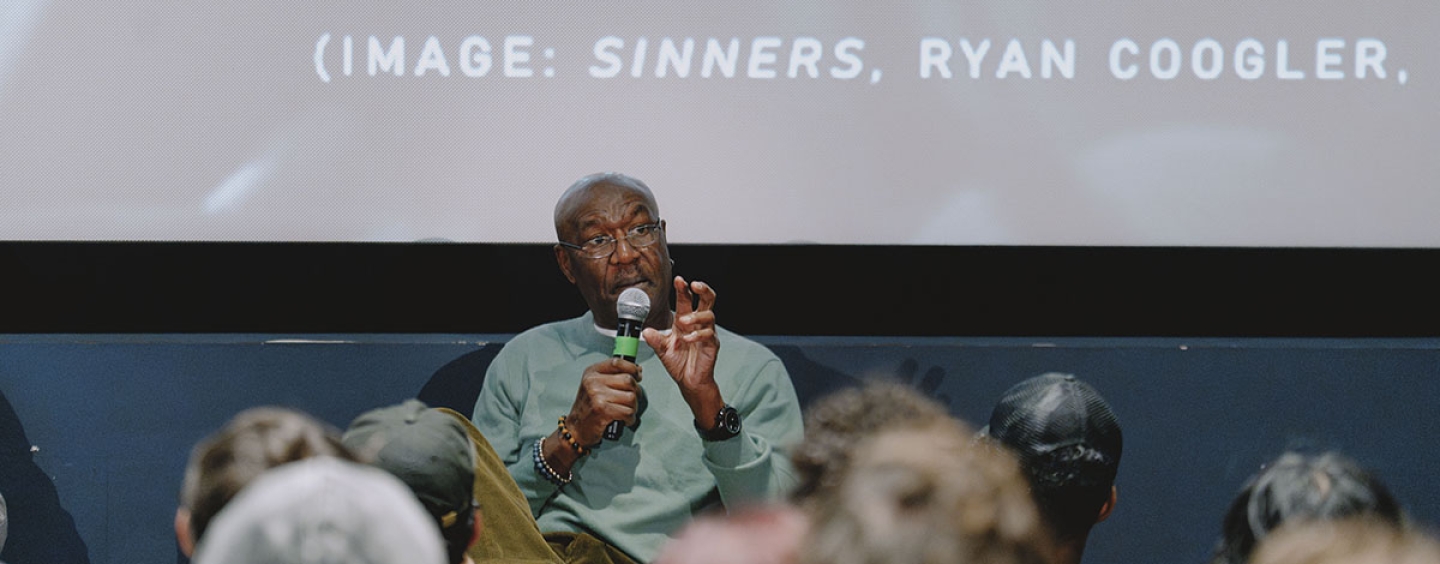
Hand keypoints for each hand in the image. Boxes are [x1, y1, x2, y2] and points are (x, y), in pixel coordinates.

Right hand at [566, 357, 642, 445]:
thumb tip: (638, 370)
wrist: (576, 428)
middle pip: (628, 380)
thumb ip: (615, 376)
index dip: (632, 368)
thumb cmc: (589, 407)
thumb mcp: (596, 385)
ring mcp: (597, 396)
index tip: (637, 375)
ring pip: (631, 397)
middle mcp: (593, 382)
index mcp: (592, 373)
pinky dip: (630, 418)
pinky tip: (625, 419)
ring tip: (627, 411)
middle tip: (631, 400)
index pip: (617, 362)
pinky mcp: (602, 410)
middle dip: (636, 391)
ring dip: (633, 407)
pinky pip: (628, 412)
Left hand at [643, 276, 723, 418]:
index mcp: (686, 320)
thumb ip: (655, 340)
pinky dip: (698, 334)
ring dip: (695, 315)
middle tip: (694, 285)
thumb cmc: (679, 363)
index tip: (678, 279)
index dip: (683, 289)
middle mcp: (698, 324)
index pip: (687, 300)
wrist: (689, 381)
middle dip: (702, 289)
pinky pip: (709, 334)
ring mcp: (707, 333)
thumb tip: (645, 331)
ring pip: (709, 315)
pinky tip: (688, 339)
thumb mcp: (663, 350)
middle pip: (707, 300)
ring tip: (683, 321)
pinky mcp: (712, 345)